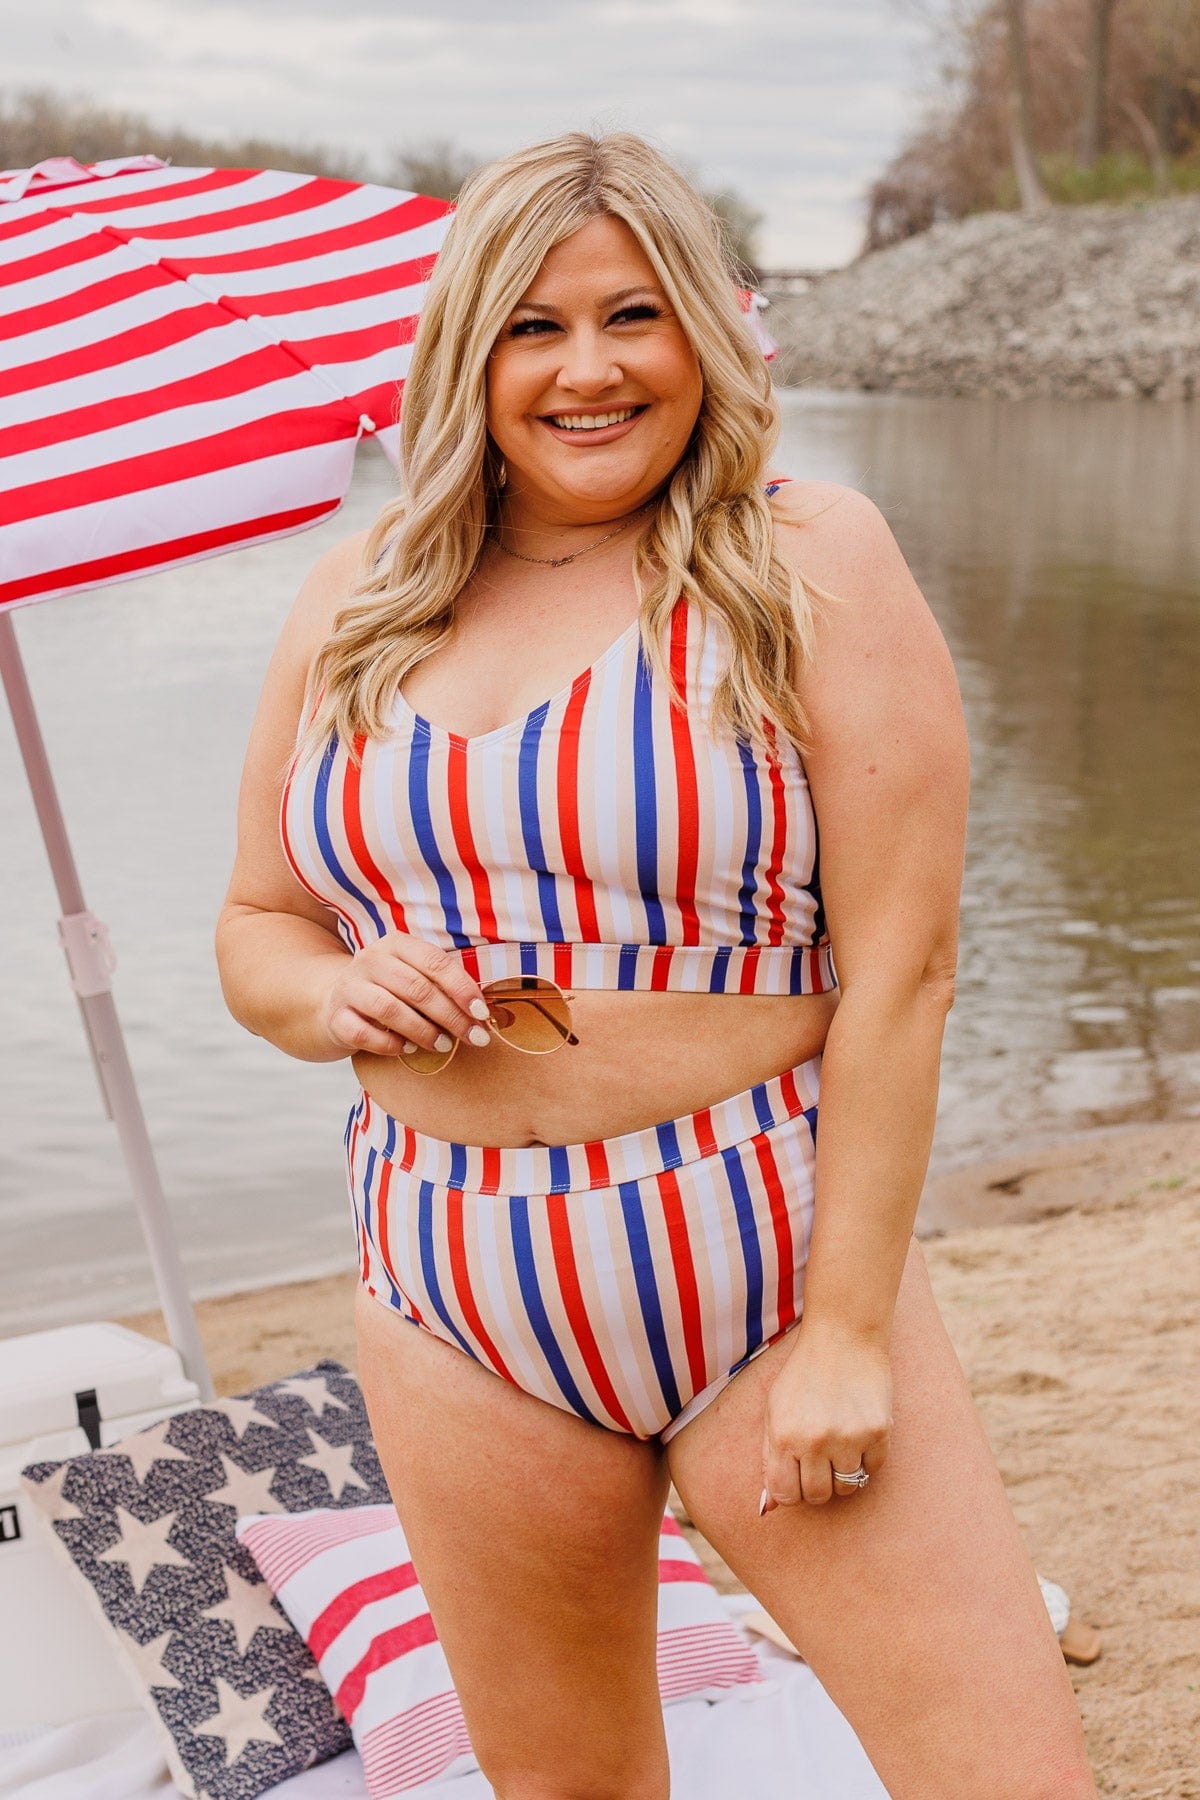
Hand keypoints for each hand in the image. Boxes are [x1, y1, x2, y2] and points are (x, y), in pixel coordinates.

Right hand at [317, 932, 492, 1058]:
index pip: (435, 962)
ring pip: (390, 1009)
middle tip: (474, 1037)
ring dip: (423, 1031)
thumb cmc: (388, 990)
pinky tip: (406, 1048)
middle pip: (416, 988)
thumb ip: (441, 987)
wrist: (333, 1000)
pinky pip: (364, 1034)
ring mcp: (349, 988)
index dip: (462, 988)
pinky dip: (390, 1044)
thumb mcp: (412, 976)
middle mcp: (370, 960)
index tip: (482, 1013)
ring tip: (444, 1045)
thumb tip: (481, 1013)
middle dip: (451, 1016)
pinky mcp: (335, 1017)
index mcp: (395, 944)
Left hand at [760, 1324, 892, 1510]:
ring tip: (840, 1444)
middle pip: (818, 1496)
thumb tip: (769, 1509)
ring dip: (844, 1473)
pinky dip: (867, 1458)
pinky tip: (859, 1432)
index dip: (791, 1492)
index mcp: (782, 1435)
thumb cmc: (803, 1375)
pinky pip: (873, 1468)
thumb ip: (769, 1457)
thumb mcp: (774, 1410)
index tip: (798, 1478)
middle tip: (821, 1461)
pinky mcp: (878, 1431)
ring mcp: (848, 1437)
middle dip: (818, 1485)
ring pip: (848, 1487)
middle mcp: (814, 1440)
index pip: (785, 1495)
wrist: (843, 1337)